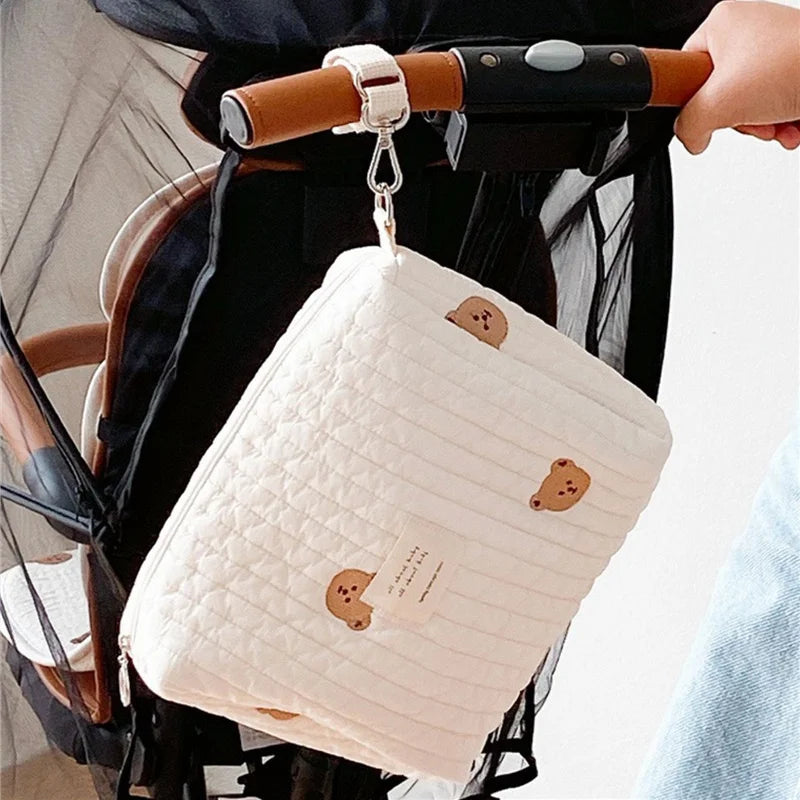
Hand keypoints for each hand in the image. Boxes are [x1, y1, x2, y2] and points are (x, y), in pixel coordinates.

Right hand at [674, 0, 799, 153]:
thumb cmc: (792, 67)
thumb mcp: (716, 104)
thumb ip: (688, 126)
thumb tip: (692, 138)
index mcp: (722, 22)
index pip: (685, 72)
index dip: (695, 102)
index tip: (709, 113)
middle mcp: (748, 29)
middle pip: (718, 93)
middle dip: (737, 119)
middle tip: (749, 119)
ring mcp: (774, 48)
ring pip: (747, 102)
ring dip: (760, 126)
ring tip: (775, 124)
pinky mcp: (794, 66)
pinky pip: (773, 102)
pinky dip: (781, 121)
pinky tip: (791, 125)